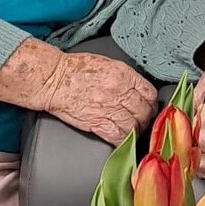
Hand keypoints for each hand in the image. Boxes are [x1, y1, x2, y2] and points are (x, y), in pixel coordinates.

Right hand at [41, 52, 159, 145]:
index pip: (149, 93)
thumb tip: (138, 92)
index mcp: (123, 74)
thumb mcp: (107, 64)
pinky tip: (121, 139)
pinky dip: (122, 141)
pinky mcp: (96, 122)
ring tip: (132, 132)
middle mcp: (119, 91)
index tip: (149, 108)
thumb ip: (125, 78)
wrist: (53, 79)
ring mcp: (108, 108)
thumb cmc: (75, 69)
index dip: (152, 104)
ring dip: (135, 132)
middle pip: (144, 112)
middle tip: (142, 122)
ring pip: (134, 126)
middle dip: (145, 120)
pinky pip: (118, 136)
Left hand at [194, 70, 204, 164]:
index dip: (189, 130)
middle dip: (187, 147)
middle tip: (183, 132)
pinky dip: (204, 167)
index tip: (186, 120)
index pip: (200, 140)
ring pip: (204, 172)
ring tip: (189, 142)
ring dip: (193, 159)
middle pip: (197, 161)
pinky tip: (202, 154)